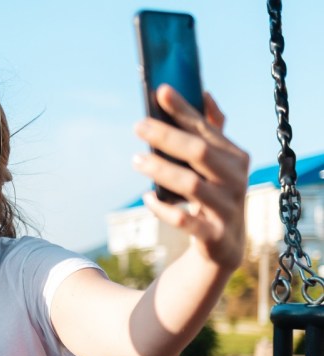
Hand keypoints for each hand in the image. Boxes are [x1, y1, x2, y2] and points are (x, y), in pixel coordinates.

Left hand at [133, 84, 249, 270]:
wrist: (225, 246)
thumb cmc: (215, 195)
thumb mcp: (218, 165)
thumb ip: (212, 131)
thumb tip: (205, 94)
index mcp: (236, 158)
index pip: (206, 129)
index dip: (184, 110)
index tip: (160, 91)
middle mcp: (236, 180)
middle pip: (199, 152)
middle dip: (167, 136)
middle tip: (138, 126)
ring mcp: (226, 209)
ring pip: (191, 185)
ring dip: (160, 170)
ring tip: (136, 159)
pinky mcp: (214, 235)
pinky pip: (184, 220)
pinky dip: (162, 208)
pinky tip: (146, 197)